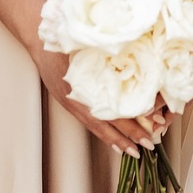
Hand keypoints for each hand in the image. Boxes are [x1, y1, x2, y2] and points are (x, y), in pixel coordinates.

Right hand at [31, 45, 160, 157]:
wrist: (41, 42)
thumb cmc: (66, 42)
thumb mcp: (87, 46)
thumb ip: (106, 55)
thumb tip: (134, 53)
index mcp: (86, 89)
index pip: (113, 113)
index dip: (131, 124)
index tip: (151, 128)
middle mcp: (80, 100)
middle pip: (108, 123)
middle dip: (130, 135)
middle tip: (149, 144)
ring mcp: (74, 103)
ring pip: (99, 127)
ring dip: (117, 139)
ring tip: (133, 149)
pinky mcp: (71, 103)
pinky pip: (90, 122)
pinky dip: (103, 132)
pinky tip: (112, 139)